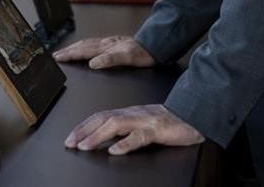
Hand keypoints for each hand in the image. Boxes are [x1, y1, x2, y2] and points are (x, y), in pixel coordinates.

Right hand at [53, 35, 154, 69]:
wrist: (156, 46)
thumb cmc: (143, 53)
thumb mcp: (127, 58)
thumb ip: (110, 60)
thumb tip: (93, 63)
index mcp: (106, 47)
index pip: (83, 51)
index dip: (69, 55)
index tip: (57, 57)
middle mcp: (106, 43)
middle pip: (82, 46)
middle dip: (68, 51)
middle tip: (56, 55)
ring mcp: (110, 43)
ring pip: (88, 44)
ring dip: (76, 48)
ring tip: (67, 50)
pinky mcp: (115, 43)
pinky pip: (96, 44)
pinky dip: (87, 46)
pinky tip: (89, 48)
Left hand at [64, 104, 203, 154]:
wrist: (194, 114)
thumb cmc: (169, 122)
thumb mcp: (143, 124)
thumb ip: (126, 129)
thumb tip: (105, 140)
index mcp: (128, 113)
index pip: (100, 116)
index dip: (83, 126)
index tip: (69, 138)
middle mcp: (133, 114)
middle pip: (103, 119)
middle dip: (83, 130)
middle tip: (69, 143)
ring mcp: (145, 121)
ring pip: (116, 125)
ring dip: (97, 136)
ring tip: (84, 146)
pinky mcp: (158, 130)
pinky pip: (139, 136)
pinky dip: (125, 143)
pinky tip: (115, 150)